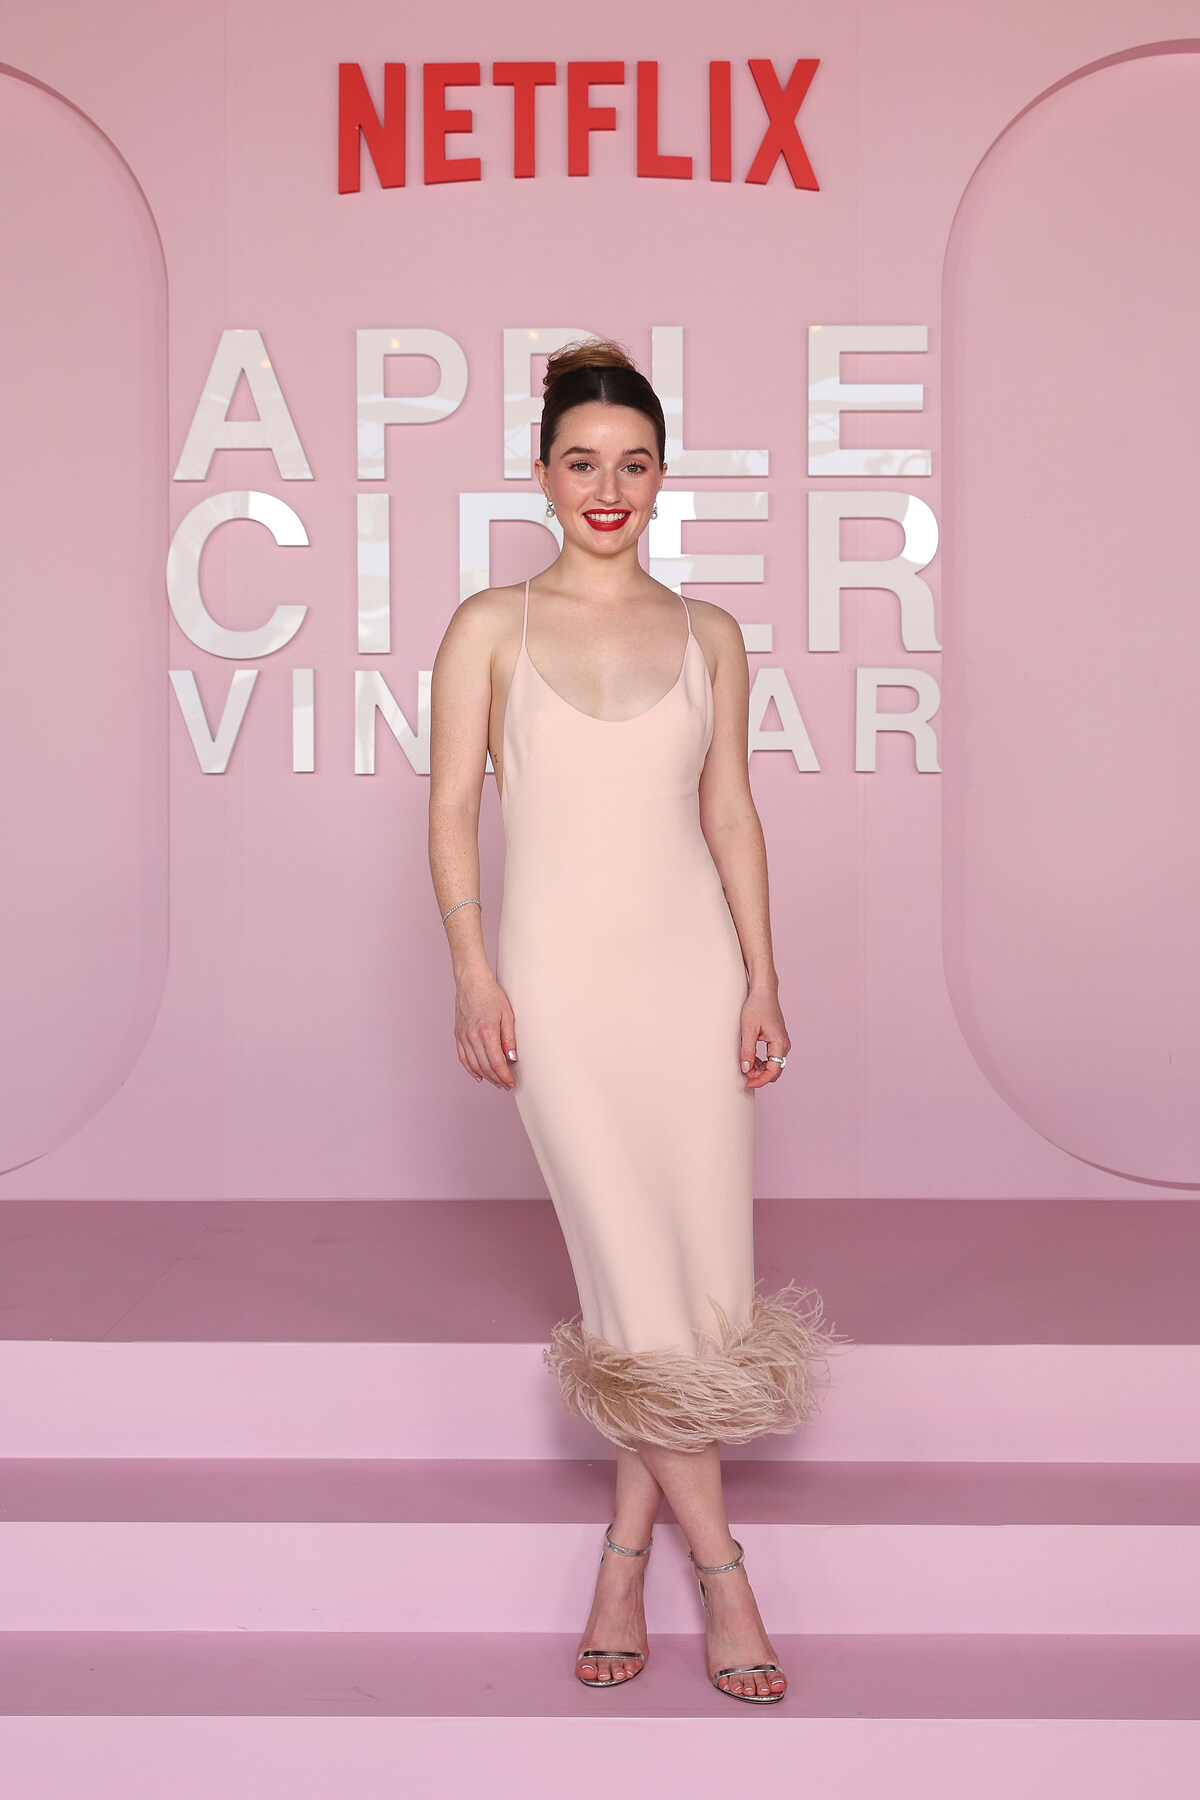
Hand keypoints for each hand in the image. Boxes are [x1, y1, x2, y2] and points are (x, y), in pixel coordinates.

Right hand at [455, 964, 517, 1089]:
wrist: (472, 983)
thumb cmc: (491, 995)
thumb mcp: (507, 1015)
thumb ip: (509, 1038)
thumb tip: (512, 1058)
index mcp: (487, 1032)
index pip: (496, 1062)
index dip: (504, 1076)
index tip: (511, 1082)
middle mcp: (473, 1036)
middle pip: (485, 1067)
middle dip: (497, 1079)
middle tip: (506, 1085)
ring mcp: (463, 1036)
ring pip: (474, 1065)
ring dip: (486, 1076)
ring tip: (496, 1082)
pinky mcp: (458, 1035)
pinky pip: (463, 1057)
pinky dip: (470, 1069)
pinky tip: (479, 1075)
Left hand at [739, 988, 789, 1090]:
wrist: (763, 992)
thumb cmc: (756, 1007)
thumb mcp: (748, 1030)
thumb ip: (747, 1051)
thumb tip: (746, 1069)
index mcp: (779, 1043)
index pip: (773, 1071)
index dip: (760, 1081)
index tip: (747, 1083)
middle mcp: (784, 1045)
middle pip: (775, 1071)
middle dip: (760, 1076)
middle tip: (744, 1074)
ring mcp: (782, 1043)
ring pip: (774, 1065)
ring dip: (760, 1070)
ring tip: (746, 1066)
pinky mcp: (777, 1040)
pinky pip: (772, 1058)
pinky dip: (762, 1063)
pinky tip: (751, 1060)